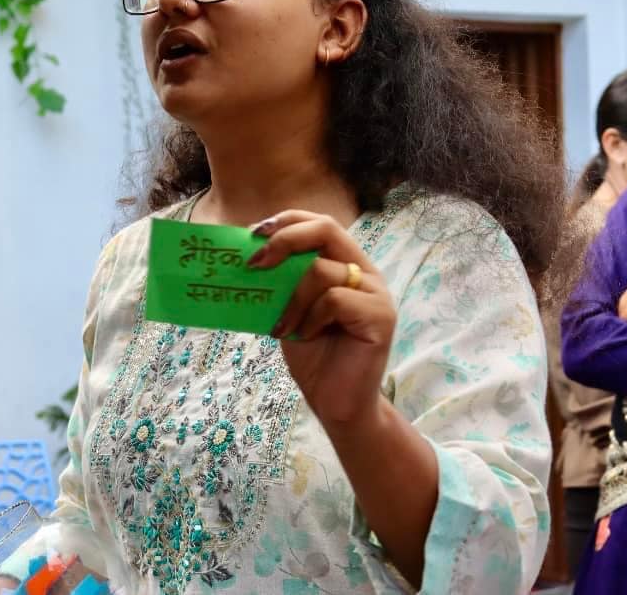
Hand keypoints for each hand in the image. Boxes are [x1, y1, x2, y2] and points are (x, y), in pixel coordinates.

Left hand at [249, 211, 396, 425]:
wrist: (337, 405)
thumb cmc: (314, 358)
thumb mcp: (289, 312)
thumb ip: (281, 284)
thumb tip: (245, 257)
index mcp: (345, 265)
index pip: (319, 224)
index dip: (287, 221)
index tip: (254, 232)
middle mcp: (365, 272)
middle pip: (327, 229)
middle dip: (285, 239)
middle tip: (256, 261)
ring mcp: (376, 293)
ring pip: (322, 270)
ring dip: (291, 299)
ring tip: (282, 326)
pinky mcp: (380, 317)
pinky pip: (334, 300)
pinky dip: (309, 318)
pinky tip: (305, 337)